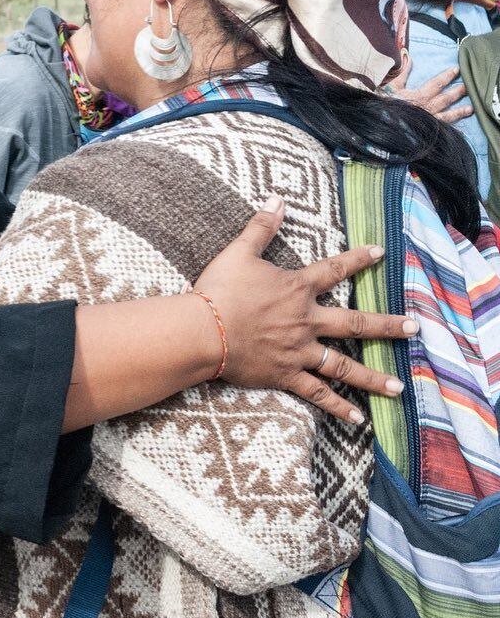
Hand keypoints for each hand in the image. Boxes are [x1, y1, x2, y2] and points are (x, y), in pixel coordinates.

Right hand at [194, 197, 412, 422]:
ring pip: (344, 366)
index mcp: (296, 289)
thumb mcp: (238, 252)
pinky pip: (317, 393)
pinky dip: (337, 407)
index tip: (381, 253)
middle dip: (387, 326)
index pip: (334, 270)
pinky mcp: (285, 374)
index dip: (358, 259)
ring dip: (373, 377)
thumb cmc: (219, 291)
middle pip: (355, 323)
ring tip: (399, 386)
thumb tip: (278, 198)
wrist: (203, 331)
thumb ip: (260, 226)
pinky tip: (358, 419)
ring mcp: (299, 351)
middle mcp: (306, 321)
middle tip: (413, 328)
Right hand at [387, 54, 472, 123]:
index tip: (456, 70)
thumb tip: (408, 56)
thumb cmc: (384, 104)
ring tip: (471, 109)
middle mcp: (427, 108)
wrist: (380, 123)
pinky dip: (451, 129)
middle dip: (458, 92)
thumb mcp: (391, 86)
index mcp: (419, 96)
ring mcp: (428, 121)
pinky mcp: (426, 131)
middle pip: (446, 98)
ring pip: (448, 115)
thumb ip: (402, 72)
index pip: (437, 83)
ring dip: (460, 111)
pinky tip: (458, 130)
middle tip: (469, 87)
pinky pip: (441, 130)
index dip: (447, 76)